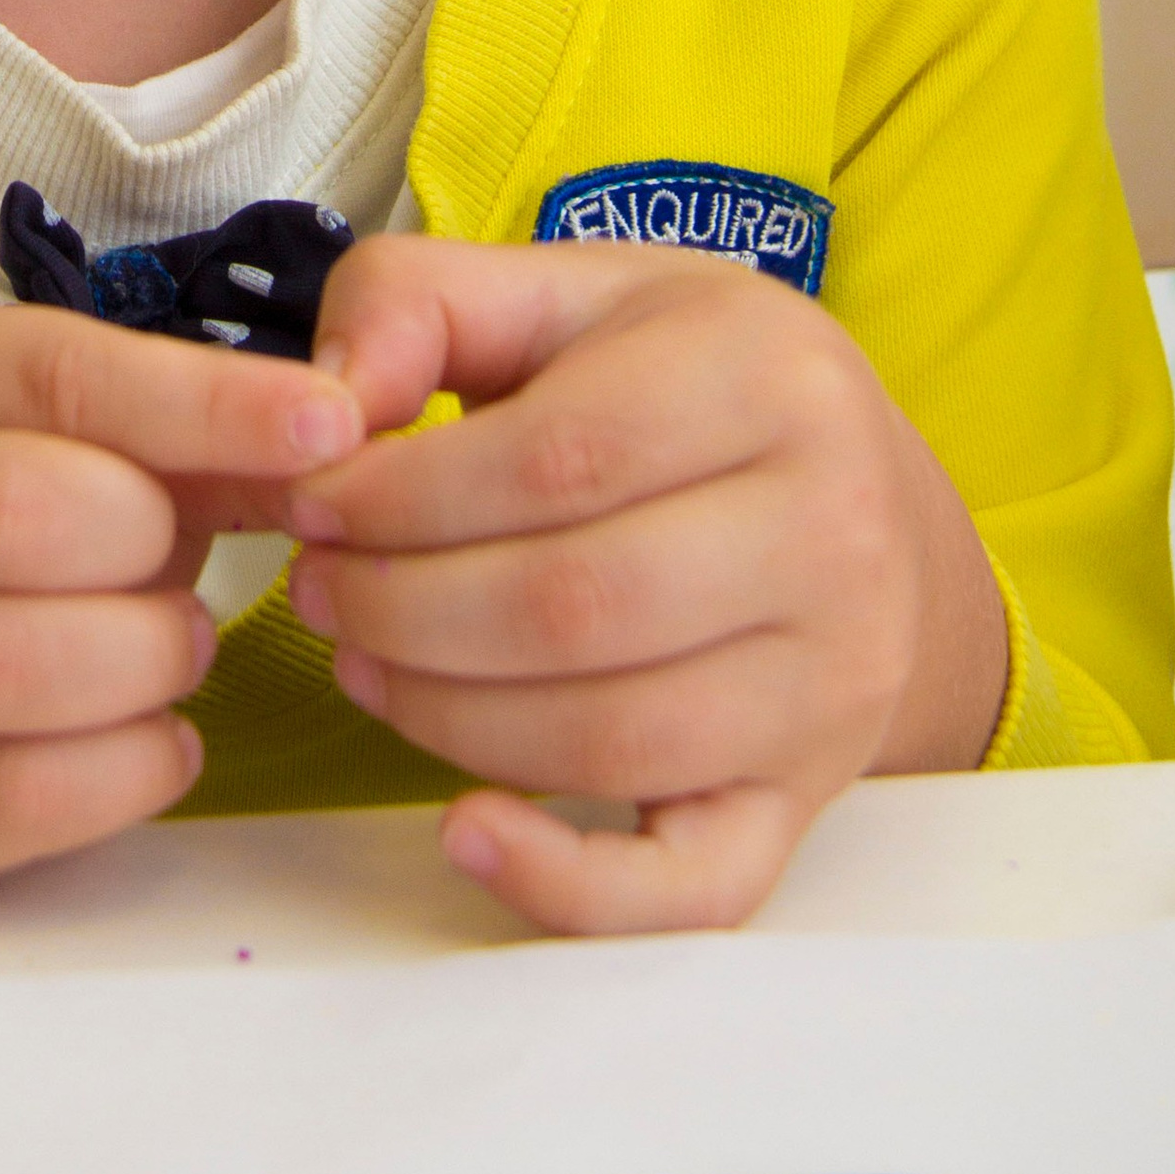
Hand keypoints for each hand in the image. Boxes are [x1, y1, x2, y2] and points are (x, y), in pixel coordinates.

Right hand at [0, 305, 363, 896]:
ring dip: (138, 661)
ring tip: (176, 652)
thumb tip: (331, 432)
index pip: (47, 373)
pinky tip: (154, 740)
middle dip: (143, 548)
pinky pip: (5, 796)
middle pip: (3, 513)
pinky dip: (123, 769)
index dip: (200, 401)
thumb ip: (193, 433)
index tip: (328, 426)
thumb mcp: (78, 446)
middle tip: (189, 583)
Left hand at [285, 235, 1008, 934]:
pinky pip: (691, 884)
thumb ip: (419, 300)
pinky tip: (466, 832)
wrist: (860, 490)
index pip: (559, 458)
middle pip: (575, 606)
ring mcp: (830, 684)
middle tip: (320, 588)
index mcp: (772, 381)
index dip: (405, 495)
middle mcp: (831, 535)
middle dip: (404, 607)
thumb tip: (328, 397)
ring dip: (442, 716)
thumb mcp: (567, 287)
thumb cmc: (692, 382)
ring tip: (364, 659)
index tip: (314, 500)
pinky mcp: (803, 799)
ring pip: (609, 739)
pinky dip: (567, 886)